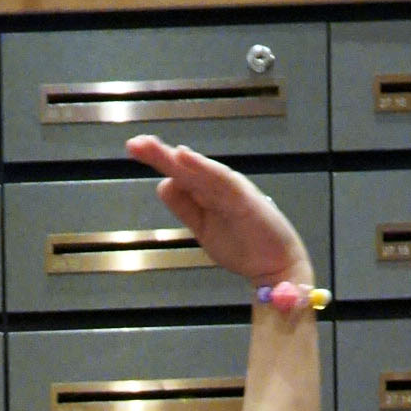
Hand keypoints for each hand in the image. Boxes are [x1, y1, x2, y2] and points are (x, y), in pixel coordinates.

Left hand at [125, 135, 311, 289]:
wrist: (274, 267)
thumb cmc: (244, 246)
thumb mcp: (202, 228)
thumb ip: (184, 208)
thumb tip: (163, 185)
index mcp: (207, 192)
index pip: (178, 172)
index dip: (157, 159)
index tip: (135, 147)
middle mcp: (217, 186)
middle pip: (185, 167)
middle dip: (159, 154)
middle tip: (135, 143)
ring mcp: (230, 190)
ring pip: (198, 170)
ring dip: (176, 158)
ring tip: (153, 146)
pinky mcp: (243, 198)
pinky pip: (220, 180)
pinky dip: (203, 168)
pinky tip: (185, 157)